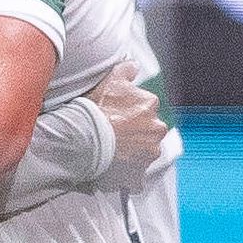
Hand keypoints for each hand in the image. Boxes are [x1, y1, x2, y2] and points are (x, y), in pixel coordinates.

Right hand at [93, 64, 172, 187]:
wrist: (86, 138)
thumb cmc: (97, 109)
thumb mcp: (110, 80)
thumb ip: (126, 70)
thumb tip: (133, 66)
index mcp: (151, 105)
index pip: (146, 107)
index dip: (131, 111)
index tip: (118, 116)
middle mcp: (156, 129)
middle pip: (149, 130)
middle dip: (137, 133)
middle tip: (116, 134)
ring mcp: (149, 152)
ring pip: (145, 151)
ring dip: (134, 152)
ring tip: (114, 151)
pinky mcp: (139, 173)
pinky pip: (136, 176)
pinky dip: (129, 174)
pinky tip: (116, 169)